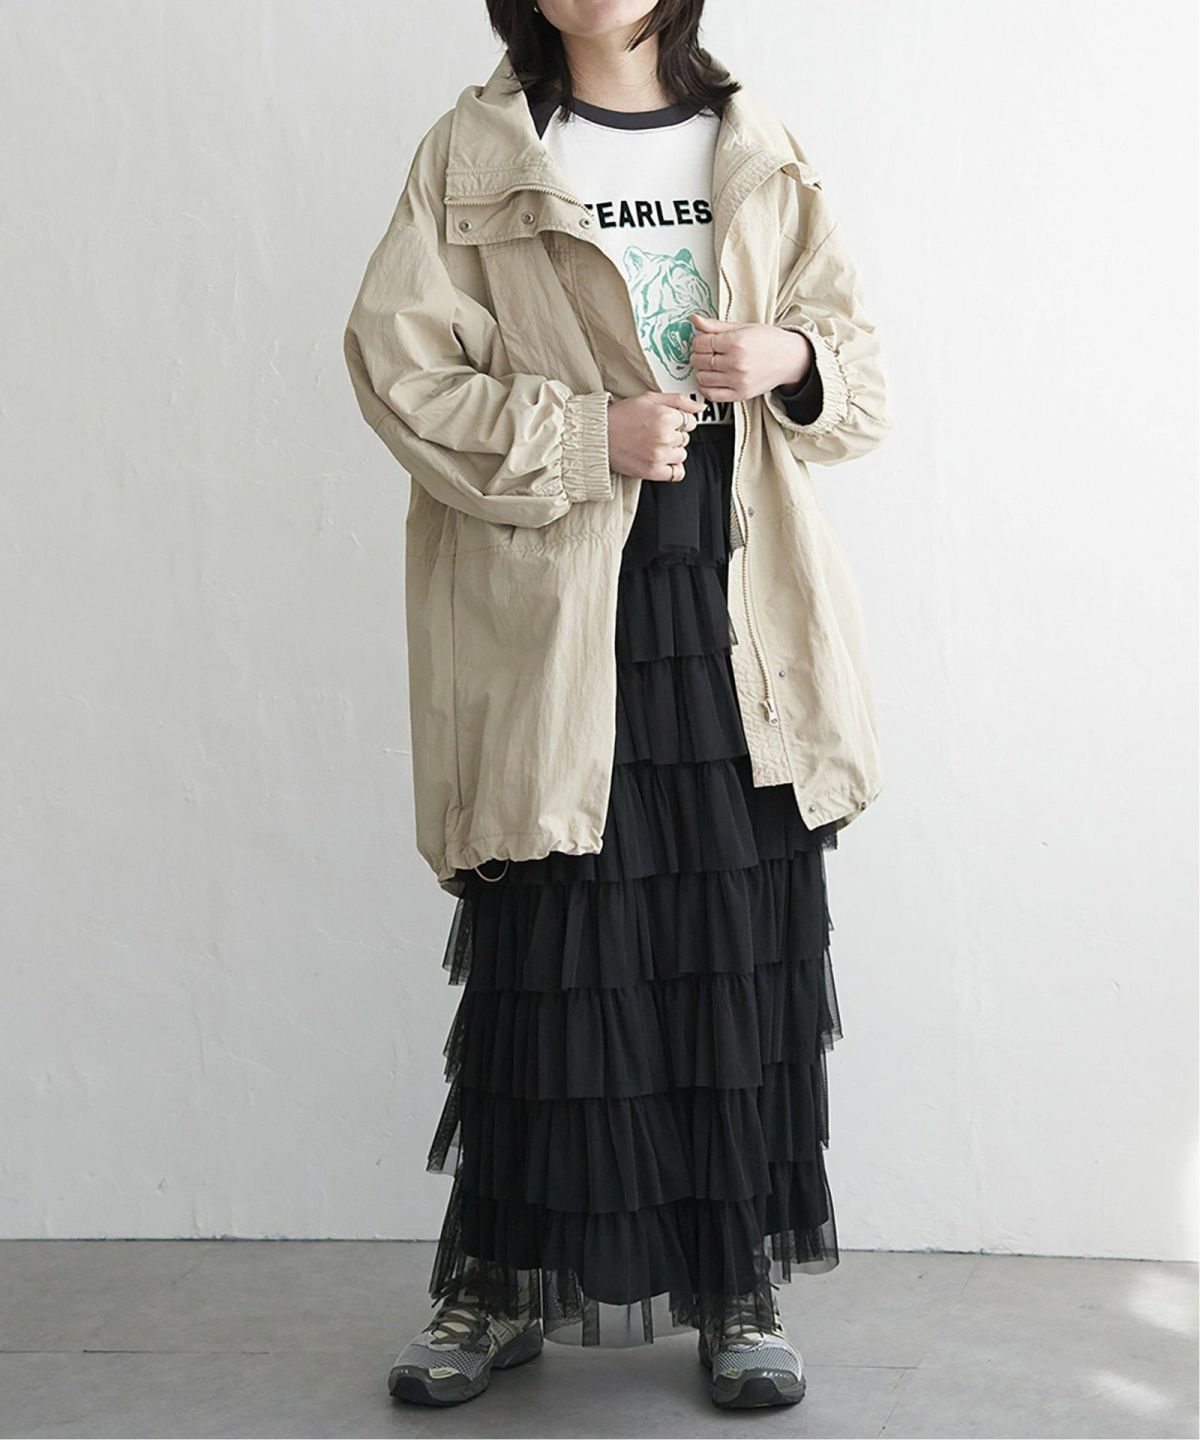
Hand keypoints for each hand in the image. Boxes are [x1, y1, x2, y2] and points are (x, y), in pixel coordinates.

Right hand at [607, 391, 704, 482]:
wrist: (598, 437)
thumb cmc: (620, 417)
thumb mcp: (649, 399)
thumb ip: (678, 400)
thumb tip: (699, 407)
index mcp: (665, 417)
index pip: (690, 421)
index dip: (679, 420)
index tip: (666, 422)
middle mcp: (664, 437)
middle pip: (685, 438)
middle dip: (674, 435)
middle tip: (655, 432)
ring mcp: (659, 456)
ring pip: (682, 455)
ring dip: (672, 451)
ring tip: (654, 445)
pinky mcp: (653, 471)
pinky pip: (677, 473)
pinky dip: (672, 468)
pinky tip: (660, 459)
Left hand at [689, 313, 813, 402]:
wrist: (790, 359)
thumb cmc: (769, 341)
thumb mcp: (743, 327)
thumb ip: (716, 326)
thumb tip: (695, 319)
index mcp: (736, 342)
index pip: (701, 343)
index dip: (698, 341)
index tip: (702, 341)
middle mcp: (736, 363)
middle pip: (699, 360)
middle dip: (698, 355)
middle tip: (706, 352)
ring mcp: (737, 381)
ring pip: (702, 378)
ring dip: (701, 371)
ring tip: (710, 365)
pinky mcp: (740, 394)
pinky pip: (711, 395)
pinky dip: (705, 388)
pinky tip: (710, 380)